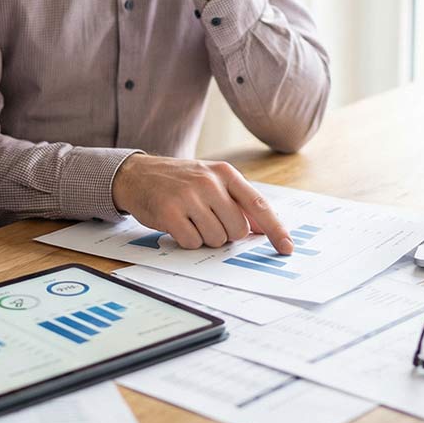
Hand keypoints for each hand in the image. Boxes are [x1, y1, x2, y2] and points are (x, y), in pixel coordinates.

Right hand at [110, 154, 293, 252]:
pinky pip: (192, 242)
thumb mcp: (212, 180)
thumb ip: (238, 201)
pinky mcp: (169, 212)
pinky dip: (187, 240)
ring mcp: (189, 196)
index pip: (258, 205)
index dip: (276, 230)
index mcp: (226, 173)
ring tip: (191, 220)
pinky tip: (178, 225)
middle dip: (226, 234)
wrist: (137, 174)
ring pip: (216, 239)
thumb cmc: (181, 181)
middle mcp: (209, 182)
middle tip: (208, 221)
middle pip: (237, 230)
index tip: (287, 249)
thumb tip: (264, 230)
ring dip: (205, 237)